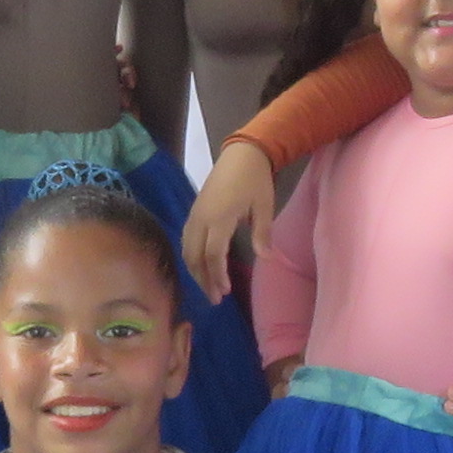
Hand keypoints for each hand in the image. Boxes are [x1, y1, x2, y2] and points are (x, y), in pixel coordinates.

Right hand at [183, 142, 278, 297]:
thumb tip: (266, 259)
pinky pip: (186, 239)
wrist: (241, 153)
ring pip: (186, 249)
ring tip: (208, 288)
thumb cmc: (256, 179)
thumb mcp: (264, 206)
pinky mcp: (194, 211)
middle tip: (215, 299)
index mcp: (219, 217)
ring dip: (195, 271)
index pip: (212, 254)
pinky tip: (200, 267)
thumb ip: (262, 233)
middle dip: (203, 280)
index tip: (226, 291)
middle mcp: (201, 218)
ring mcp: (195, 214)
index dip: (217, 275)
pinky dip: (191, 257)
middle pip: (194, 256)